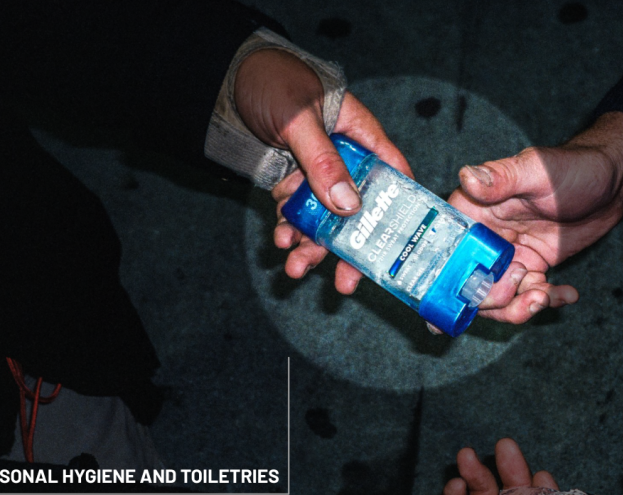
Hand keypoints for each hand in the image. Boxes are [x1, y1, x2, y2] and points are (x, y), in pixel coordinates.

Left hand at [234, 48, 411, 293]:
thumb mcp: (298, 119)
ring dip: (312, 247)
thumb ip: (324, 160)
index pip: (393, 173)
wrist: (221, 84)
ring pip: (324, 219)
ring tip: (295, 267)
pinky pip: (295, 215)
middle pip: (358, 211)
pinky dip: (289, 231)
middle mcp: (343, 159)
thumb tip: (349, 205)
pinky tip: (280, 241)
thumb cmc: (270, 83)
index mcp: (359, 134)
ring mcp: (316, 174)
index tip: (401, 245)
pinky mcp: (291, 185)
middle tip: (346, 282)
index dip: (401, 209)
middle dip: (350, 249)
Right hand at [448, 111, 622, 322]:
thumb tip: (466, 176)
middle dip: (493, 297)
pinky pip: (526, 295)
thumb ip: (500, 178)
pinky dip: (545, 300)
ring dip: (518, 307)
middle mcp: (483, 237)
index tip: (460, 299)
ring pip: (496, 298)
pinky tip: (565, 294)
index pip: (446, 251)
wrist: (611, 182)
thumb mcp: (535, 172)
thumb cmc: (572, 168)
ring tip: (545, 296)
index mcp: (473, 212)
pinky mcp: (529, 266)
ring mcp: (505, 256)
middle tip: (524, 282)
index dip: (447, 280)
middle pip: (468, 284)